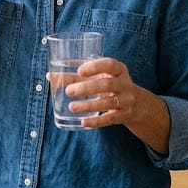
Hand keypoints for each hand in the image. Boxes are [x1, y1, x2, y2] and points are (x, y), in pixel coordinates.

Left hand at [52, 57, 171, 153]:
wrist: (138, 104)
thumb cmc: (110, 84)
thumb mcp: (100, 77)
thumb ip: (76, 76)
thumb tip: (50, 76)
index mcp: (119, 69)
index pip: (110, 64)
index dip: (95, 67)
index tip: (80, 71)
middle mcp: (124, 84)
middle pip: (107, 85)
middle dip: (87, 88)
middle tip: (68, 91)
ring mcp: (126, 100)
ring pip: (108, 103)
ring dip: (89, 105)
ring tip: (71, 107)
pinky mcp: (124, 115)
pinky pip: (110, 119)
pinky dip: (96, 121)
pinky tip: (83, 122)